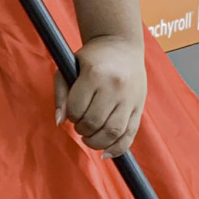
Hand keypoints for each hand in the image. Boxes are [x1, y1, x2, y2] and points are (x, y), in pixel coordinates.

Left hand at [55, 34, 146, 158]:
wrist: (120, 45)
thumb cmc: (91, 58)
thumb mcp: (69, 68)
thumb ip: (61, 94)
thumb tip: (59, 121)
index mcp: (95, 74)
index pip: (77, 108)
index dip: (70, 116)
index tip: (72, 112)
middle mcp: (115, 86)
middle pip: (94, 122)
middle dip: (82, 129)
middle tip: (80, 125)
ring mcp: (130, 98)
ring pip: (112, 132)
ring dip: (96, 141)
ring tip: (89, 138)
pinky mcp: (139, 106)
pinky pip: (130, 134)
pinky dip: (118, 148)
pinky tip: (106, 153)